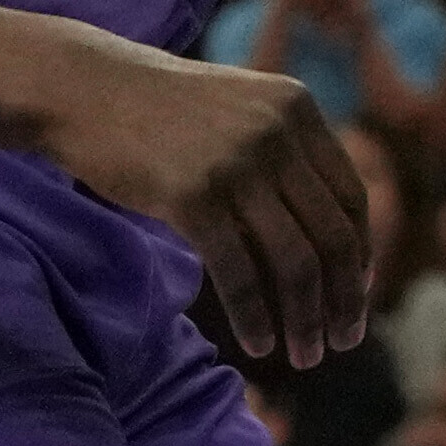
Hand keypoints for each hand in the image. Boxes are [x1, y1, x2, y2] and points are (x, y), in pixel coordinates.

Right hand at [46, 40, 375, 363]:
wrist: (85, 89)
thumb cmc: (160, 110)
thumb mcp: (240, 110)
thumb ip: (284, 154)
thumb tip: (323, 237)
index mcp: (297, 109)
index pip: (351, 197)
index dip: (360, 254)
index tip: (355, 295)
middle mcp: (277, 133)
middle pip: (333, 236)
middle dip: (344, 299)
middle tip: (344, 342)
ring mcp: (236, 165)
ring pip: (296, 263)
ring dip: (307, 319)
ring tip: (306, 356)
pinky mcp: (192, 198)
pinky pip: (240, 274)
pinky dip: (255, 318)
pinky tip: (259, 345)